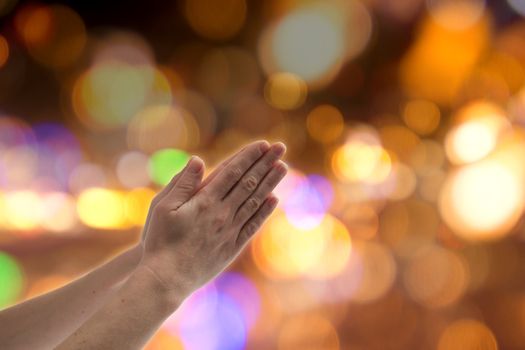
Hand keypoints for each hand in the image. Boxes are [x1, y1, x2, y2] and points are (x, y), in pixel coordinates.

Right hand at [140, 141, 286, 299]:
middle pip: (248, 183)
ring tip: (283, 167)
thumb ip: (182, 183)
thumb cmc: (159, 241)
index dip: (248, 156)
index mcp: (204, 201)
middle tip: (281, 147)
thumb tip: (198, 160)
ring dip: (270, 182)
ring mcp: (229, 231)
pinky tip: (274, 199)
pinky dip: (264, 211)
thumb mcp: (162, 207)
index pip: (232, 172)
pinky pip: (253, 225)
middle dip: (265, 163)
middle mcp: (222, 214)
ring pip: (255, 201)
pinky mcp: (232, 247)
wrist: (166, 279)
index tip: (263, 144)